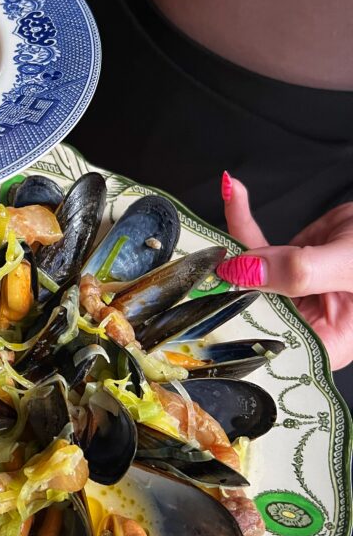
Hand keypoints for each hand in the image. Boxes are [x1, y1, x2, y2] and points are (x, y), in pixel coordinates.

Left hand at [216, 172, 352, 369]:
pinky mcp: (288, 262)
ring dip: (229, 240)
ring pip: (247, 273)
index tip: (203, 302)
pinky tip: (233, 192)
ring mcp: (293, 292)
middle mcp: (306, 322)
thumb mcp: (348, 265)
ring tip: (220, 214)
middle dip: (221, 281)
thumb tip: (244, 273)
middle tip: (198, 257)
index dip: (234, 326)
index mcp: (327, 342)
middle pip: (250, 308)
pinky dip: (242, 217)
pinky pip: (257, 244)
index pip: (270, 343)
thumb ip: (299, 271)